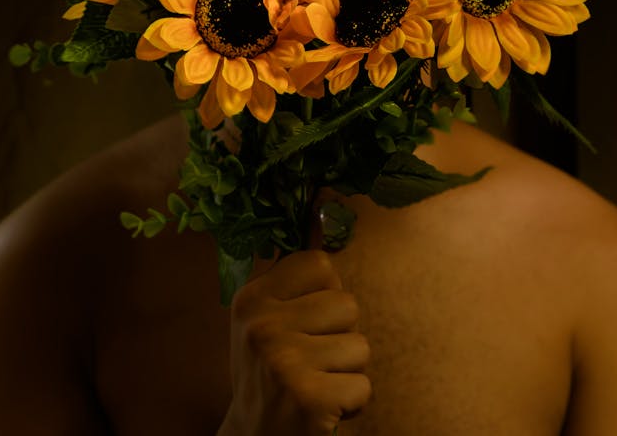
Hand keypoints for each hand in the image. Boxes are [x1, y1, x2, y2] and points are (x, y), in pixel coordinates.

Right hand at [218, 249, 370, 435]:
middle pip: (347, 304)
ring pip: (360, 346)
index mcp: (252, 298)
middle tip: (311, 360)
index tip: (306, 320)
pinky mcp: (308, 400)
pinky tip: (323, 407)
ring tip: (317, 382)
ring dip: (347, 370)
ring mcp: (284, 363)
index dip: (325, 293)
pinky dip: (352, 402)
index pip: (321, 264)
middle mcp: (262, 326)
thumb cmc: (271, 370)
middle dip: (340, 335)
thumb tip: (323, 208)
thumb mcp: (268, 318)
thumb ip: (295, 275)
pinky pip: (363, 386)